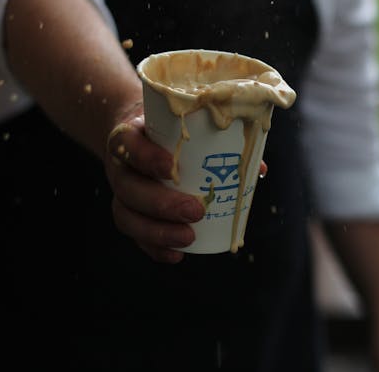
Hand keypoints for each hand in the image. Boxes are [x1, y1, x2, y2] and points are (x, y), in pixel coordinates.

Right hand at [104, 113, 268, 262]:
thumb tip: (258, 168)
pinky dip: (154, 247)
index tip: (171, 167)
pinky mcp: (127, 212)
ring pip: (127, 215)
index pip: (127, 144)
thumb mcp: (185, 124)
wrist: (138, 134)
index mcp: (130, 136)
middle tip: (195, 210)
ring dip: (157, 232)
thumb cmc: (168, 129)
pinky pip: (134, 235)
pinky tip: (176, 255)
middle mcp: (121, 166)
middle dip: (161, 204)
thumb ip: (218, 140)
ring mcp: (121, 191)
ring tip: (188, 237)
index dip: (146, 157)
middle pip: (128, 188)